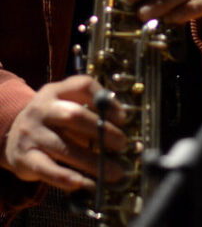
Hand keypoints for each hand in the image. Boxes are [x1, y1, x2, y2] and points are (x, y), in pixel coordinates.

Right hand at [0, 76, 126, 190]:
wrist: (12, 136)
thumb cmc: (52, 120)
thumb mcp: (66, 103)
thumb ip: (90, 108)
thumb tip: (122, 124)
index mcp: (56, 90)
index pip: (84, 86)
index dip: (106, 101)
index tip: (122, 118)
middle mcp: (41, 109)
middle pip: (75, 116)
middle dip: (103, 131)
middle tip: (122, 144)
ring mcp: (31, 134)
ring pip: (65, 147)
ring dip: (93, 161)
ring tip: (114, 171)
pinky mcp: (24, 159)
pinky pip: (49, 170)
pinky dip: (69, 178)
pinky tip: (87, 183)